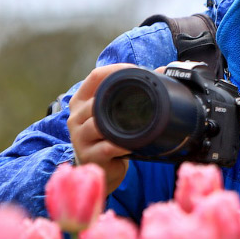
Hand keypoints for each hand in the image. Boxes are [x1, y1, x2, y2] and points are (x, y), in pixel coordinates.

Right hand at [67, 63, 138, 197]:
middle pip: (97, 100)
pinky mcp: (89, 155)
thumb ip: (129, 90)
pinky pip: (107, 147)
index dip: (116, 70)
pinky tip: (133, 143)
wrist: (102, 168)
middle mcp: (75, 116)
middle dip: (123, 96)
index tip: (138, 71)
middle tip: (147, 96)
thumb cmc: (108, 136)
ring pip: (98, 123)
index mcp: (81, 100)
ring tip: (140, 121)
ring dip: (121, 123)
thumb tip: (164, 70)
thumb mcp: (112, 112)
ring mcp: (80, 137)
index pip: (96, 76)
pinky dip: (122, 144)